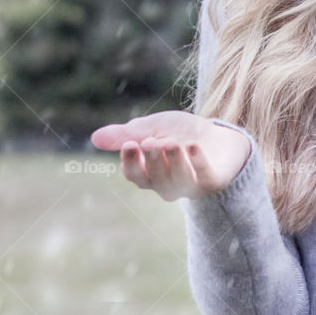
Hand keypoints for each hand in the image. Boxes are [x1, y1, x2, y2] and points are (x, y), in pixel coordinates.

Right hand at [89, 111, 251, 200]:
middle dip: (152, 160)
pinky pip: (204, 177)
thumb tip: (95, 138)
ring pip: (178, 181)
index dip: (131, 162)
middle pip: (155, 179)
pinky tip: (192, 146)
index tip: (129, 144)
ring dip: (173, 162)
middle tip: (151, 141)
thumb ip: (126, 134)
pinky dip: (197, 162)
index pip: (135, 175)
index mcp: (150, 174)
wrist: (220, 136)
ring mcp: (192, 186)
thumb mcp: (152, 128)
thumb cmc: (181, 133)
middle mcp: (169, 185)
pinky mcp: (214, 181)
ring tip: (170, 143)